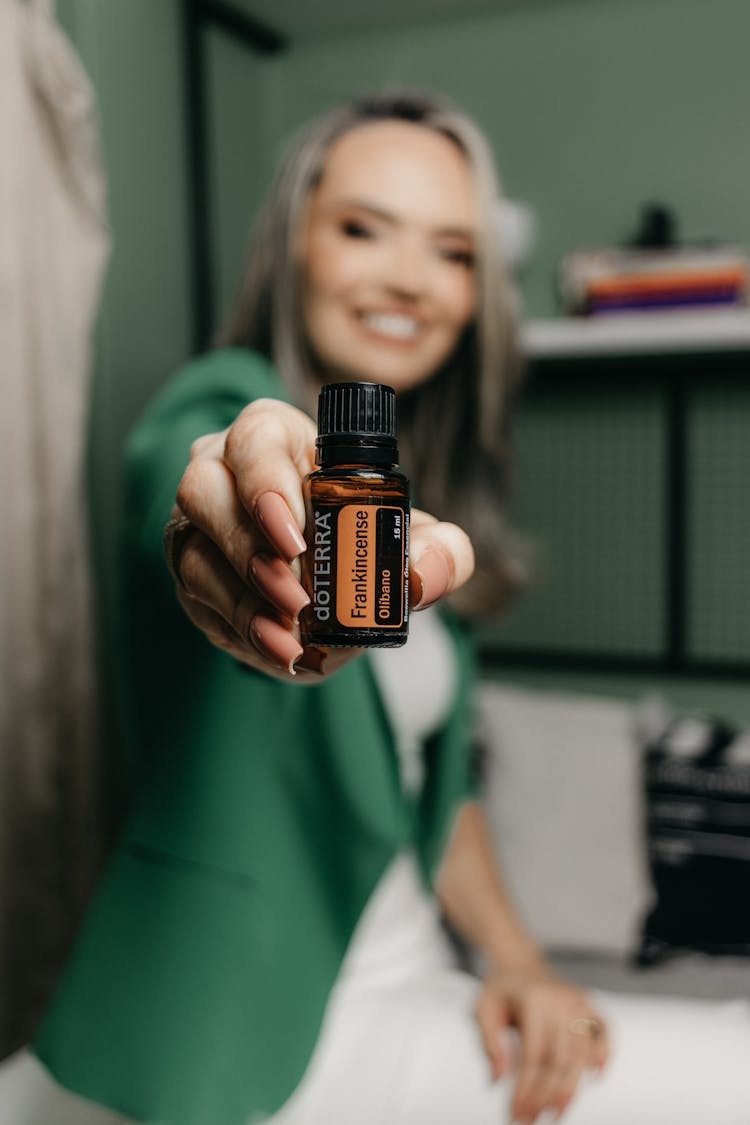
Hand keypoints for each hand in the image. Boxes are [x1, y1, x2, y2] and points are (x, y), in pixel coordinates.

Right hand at [164, 398, 473, 680]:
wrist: (332, 585)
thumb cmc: (363, 537)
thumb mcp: (412, 539)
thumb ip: (439, 551)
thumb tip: (424, 577)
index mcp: (275, 440)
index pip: (254, 438)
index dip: (266, 483)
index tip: (297, 536)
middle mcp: (222, 473)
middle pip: (203, 490)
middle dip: (249, 548)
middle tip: (298, 597)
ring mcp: (197, 526)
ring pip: (192, 551)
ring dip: (241, 601)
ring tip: (291, 638)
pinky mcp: (191, 575)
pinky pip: (196, 600)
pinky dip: (240, 630)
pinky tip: (280, 651)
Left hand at [474, 963, 608, 1122]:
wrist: (519, 962)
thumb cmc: (501, 988)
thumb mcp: (482, 1008)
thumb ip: (488, 1042)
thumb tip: (498, 1079)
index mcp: (534, 1000)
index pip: (533, 1056)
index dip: (526, 1089)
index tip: (517, 1112)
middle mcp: (561, 1000)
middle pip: (560, 1060)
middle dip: (546, 1096)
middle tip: (532, 1118)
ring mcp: (579, 1001)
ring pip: (582, 1053)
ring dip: (571, 1088)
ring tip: (556, 1112)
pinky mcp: (589, 1003)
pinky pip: (605, 1030)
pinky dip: (605, 1053)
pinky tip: (596, 1076)